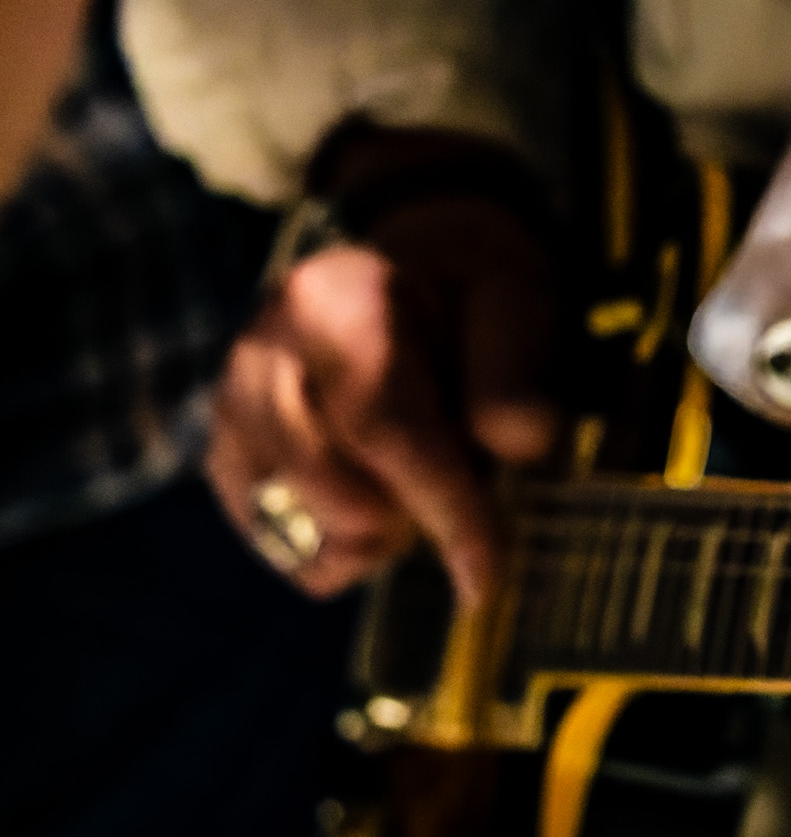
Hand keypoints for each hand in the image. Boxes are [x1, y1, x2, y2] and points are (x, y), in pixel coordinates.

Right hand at [204, 194, 557, 602]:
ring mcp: (231, 407)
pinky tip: (379, 499)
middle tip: (464, 475)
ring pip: (306, 535)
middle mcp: (262, 356)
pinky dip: (339, 546)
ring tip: (417, 477)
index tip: (487, 578)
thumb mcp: (515, 299)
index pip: (385, 428)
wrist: (408, 259)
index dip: (443, 511)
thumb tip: (519, 443)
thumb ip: (515, 372)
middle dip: (419, 517)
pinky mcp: (224, 452)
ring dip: (380, 535)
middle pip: (339, 498)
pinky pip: (282, 544)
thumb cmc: (470, 288)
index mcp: (336, 304)